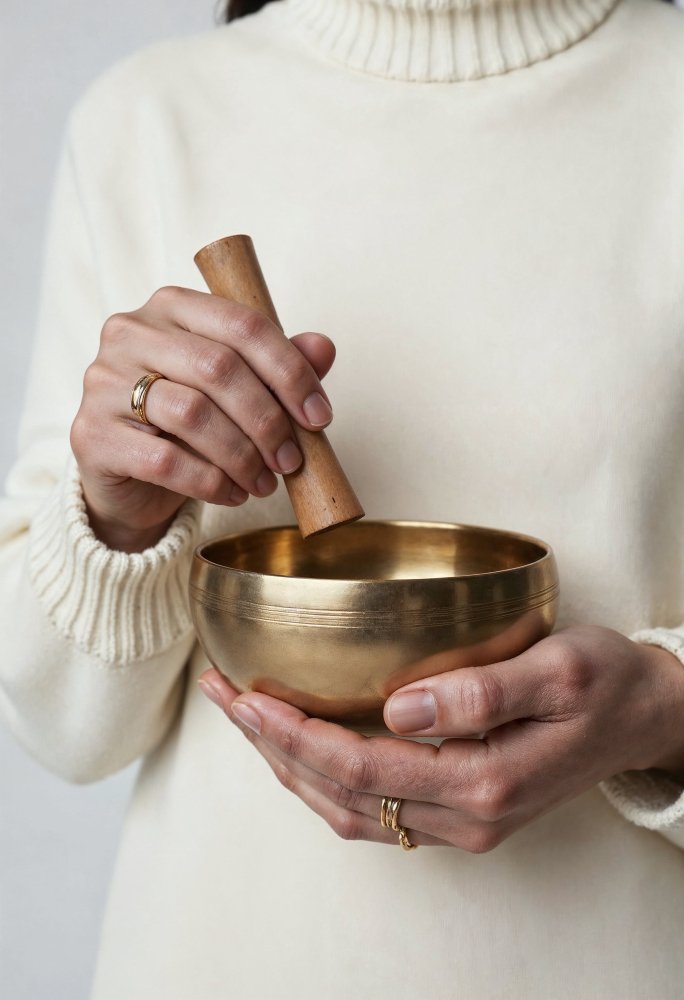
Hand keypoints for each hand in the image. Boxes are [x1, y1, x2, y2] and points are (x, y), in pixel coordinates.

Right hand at [71, 286, 335, 550]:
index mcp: (171, 307)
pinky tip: (233, 493)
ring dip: (242, 455)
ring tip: (266, 482)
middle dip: (267, 419)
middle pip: (219, 368)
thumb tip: (324, 348)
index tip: (320, 416)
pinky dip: (211, 482)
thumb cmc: (188, 425)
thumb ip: (278, 367)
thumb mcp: (239, 391)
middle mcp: (130, 333)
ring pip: (192, 414)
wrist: (131, 478)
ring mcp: (104, 382)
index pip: (243, 324)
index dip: (290, 371)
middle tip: (292, 459)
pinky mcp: (91, 434)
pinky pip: (164, 460)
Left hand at [198, 625, 683, 850]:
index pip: (363, 767)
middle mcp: (466, 817)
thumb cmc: (606, 682)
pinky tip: (301, 744)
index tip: (246, 695)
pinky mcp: (461, 810)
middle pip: (341, 793)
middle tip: (223, 694)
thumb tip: (401, 707)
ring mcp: (462, 822)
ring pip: (350, 809)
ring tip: (245, 716)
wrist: (644, 716)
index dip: (295, 734)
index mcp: (484, 784)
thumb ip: (482, 692)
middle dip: (272, 746)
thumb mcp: (559, 672)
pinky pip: (374, 808)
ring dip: (289, 765)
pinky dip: (324, 778)